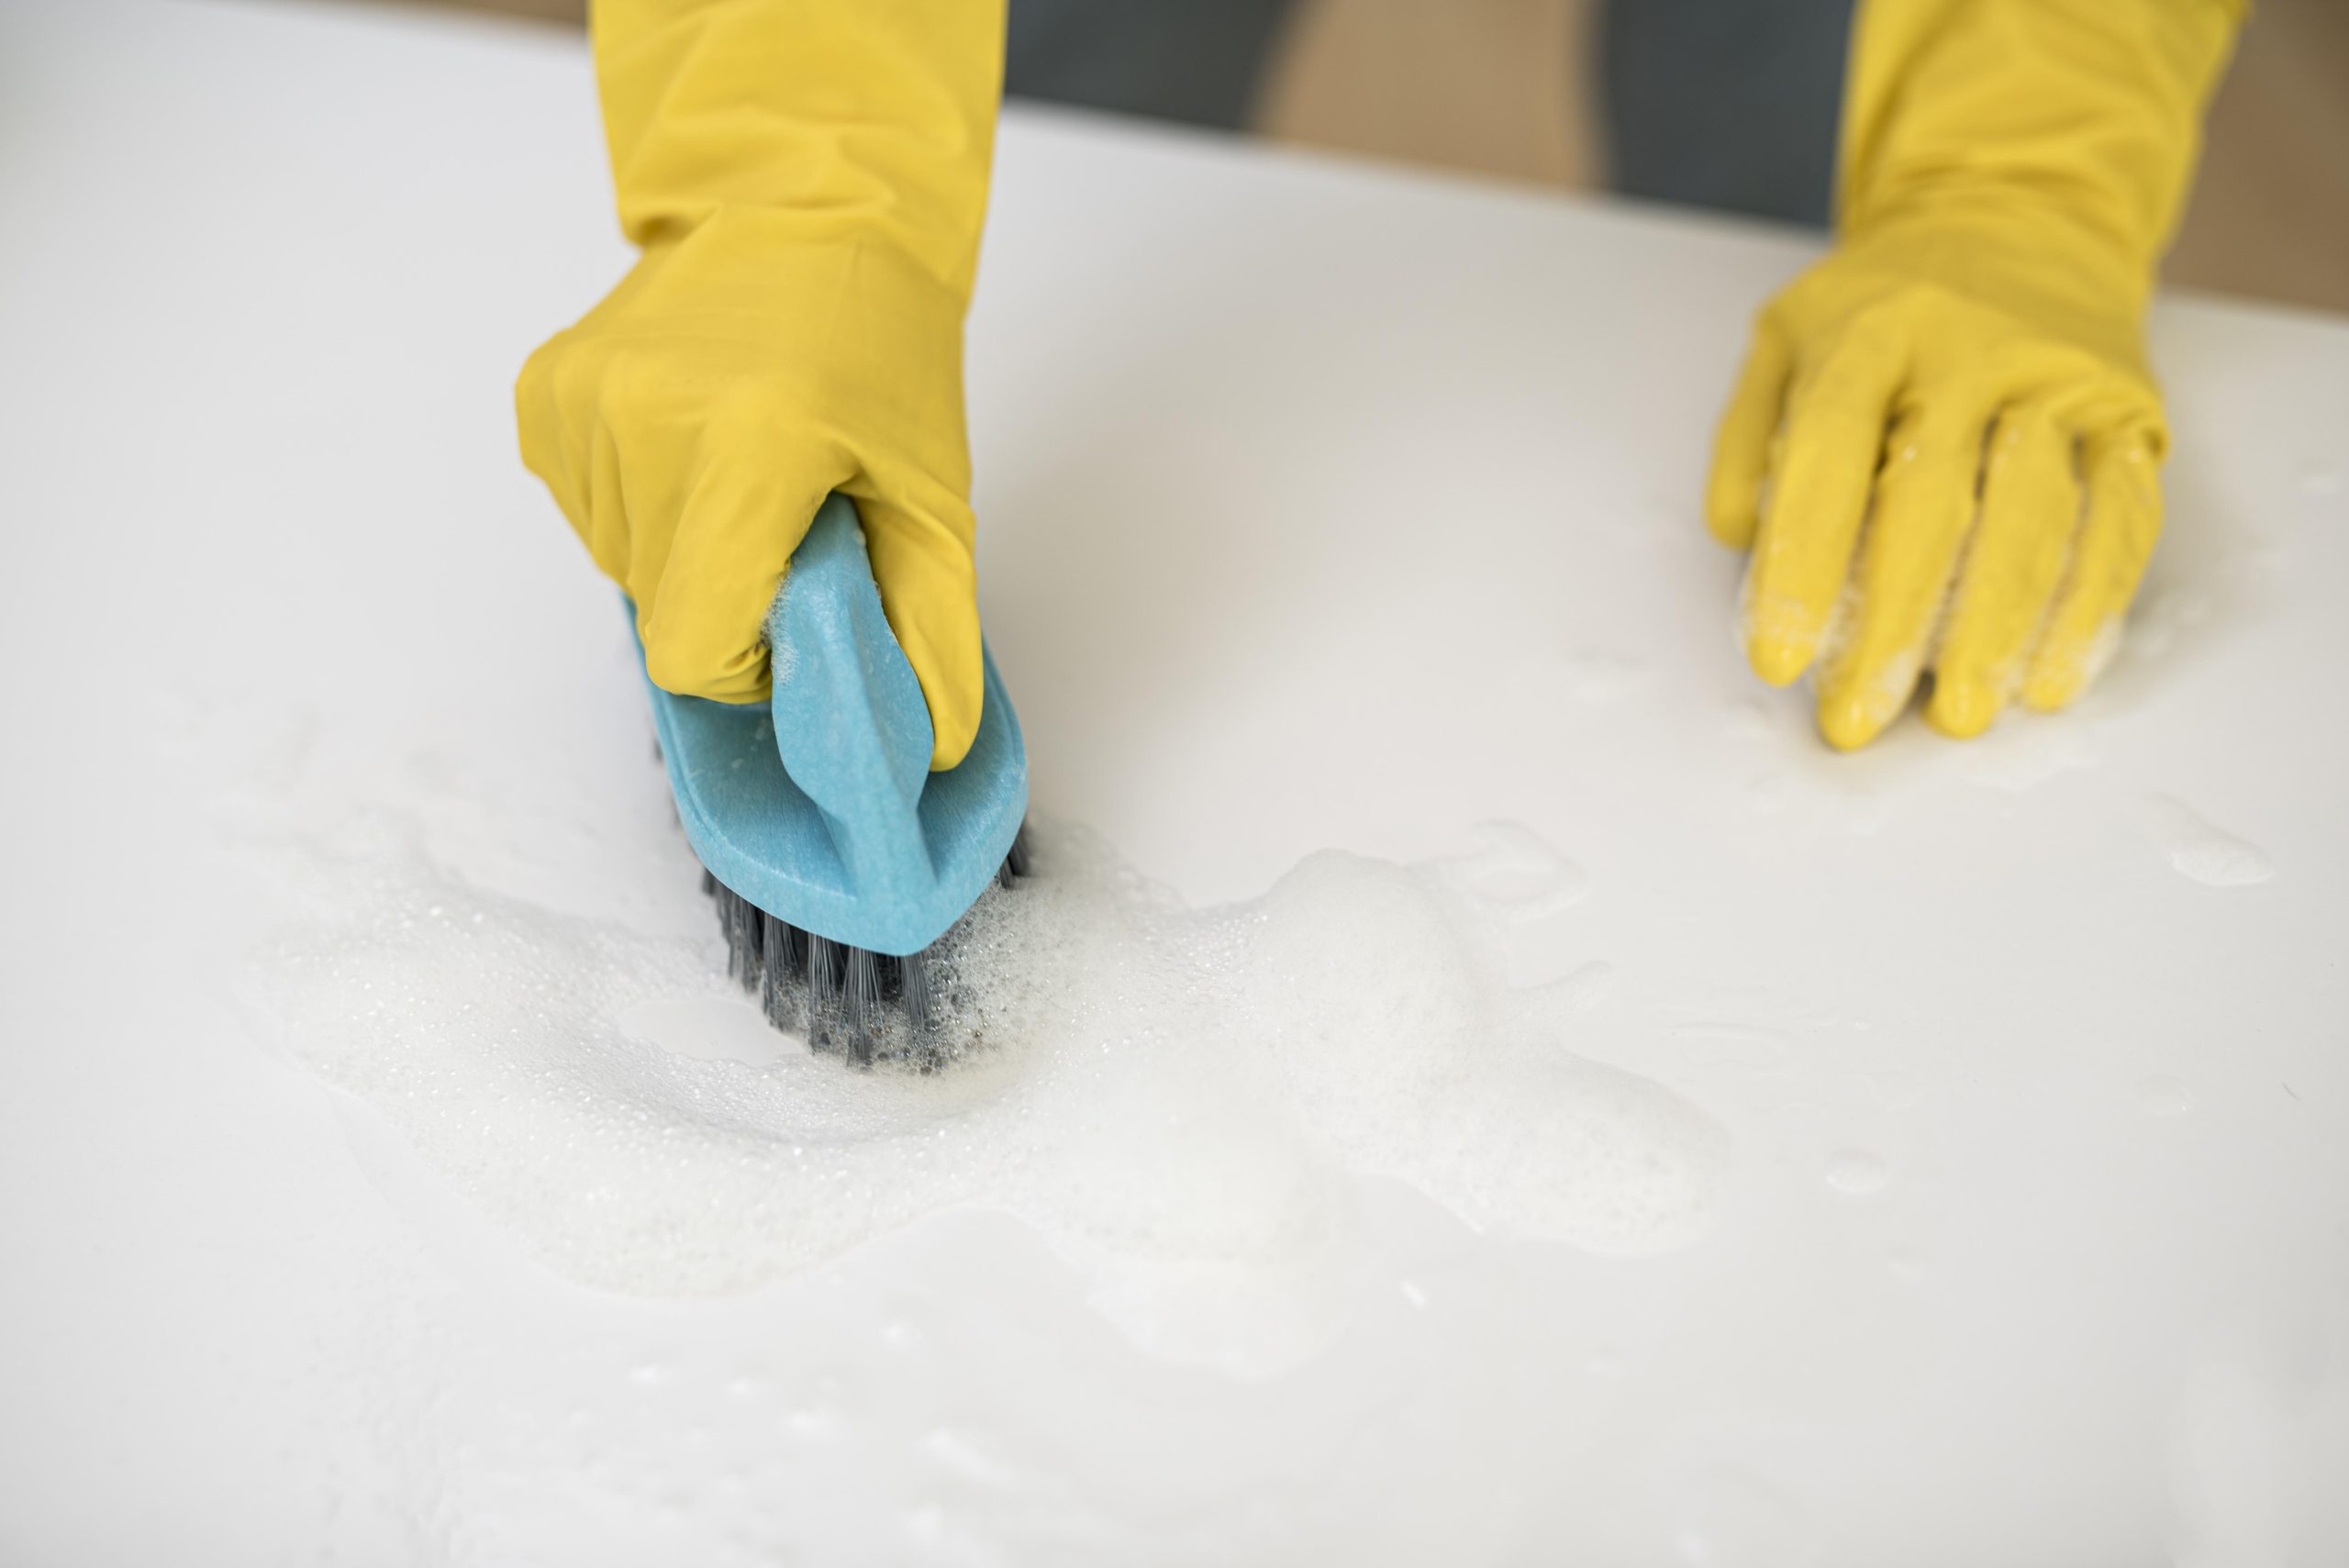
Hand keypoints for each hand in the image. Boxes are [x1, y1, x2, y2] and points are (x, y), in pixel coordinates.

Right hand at [516, 209, 984, 768]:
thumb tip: (927, 742)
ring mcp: (584, 403)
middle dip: (724, 596)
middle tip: (785, 523)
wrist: (807, 208)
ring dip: (682, 548)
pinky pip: (583, 508)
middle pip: (659, 609)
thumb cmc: (879, 346)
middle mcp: (647, 420)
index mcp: (750, 447)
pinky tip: (690, 443)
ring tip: (742, 468)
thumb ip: (930, 627)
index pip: (693, 648)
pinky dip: (638, 503)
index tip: (791, 613)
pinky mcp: (546, 392)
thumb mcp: (931, 494)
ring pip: (619, 563)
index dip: (745, 663)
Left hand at [1705, 212, 2164, 749]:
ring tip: (1962, 714)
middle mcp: (1971, 350)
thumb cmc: (1883, 304)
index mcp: (1869, 333)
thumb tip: (1735, 541)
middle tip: (1858, 719)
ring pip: (2034, 514)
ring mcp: (2059, 378)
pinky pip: (2117, 517)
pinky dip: (2088, 605)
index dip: (1800, 566)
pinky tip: (2049, 675)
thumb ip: (1749, 436)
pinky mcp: (2128, 409)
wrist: (2021, 209)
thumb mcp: (1786, 337)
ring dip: (1997, 627)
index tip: (1778, 660)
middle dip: (1893, 624)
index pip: (1826, 458)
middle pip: (1930, 501)